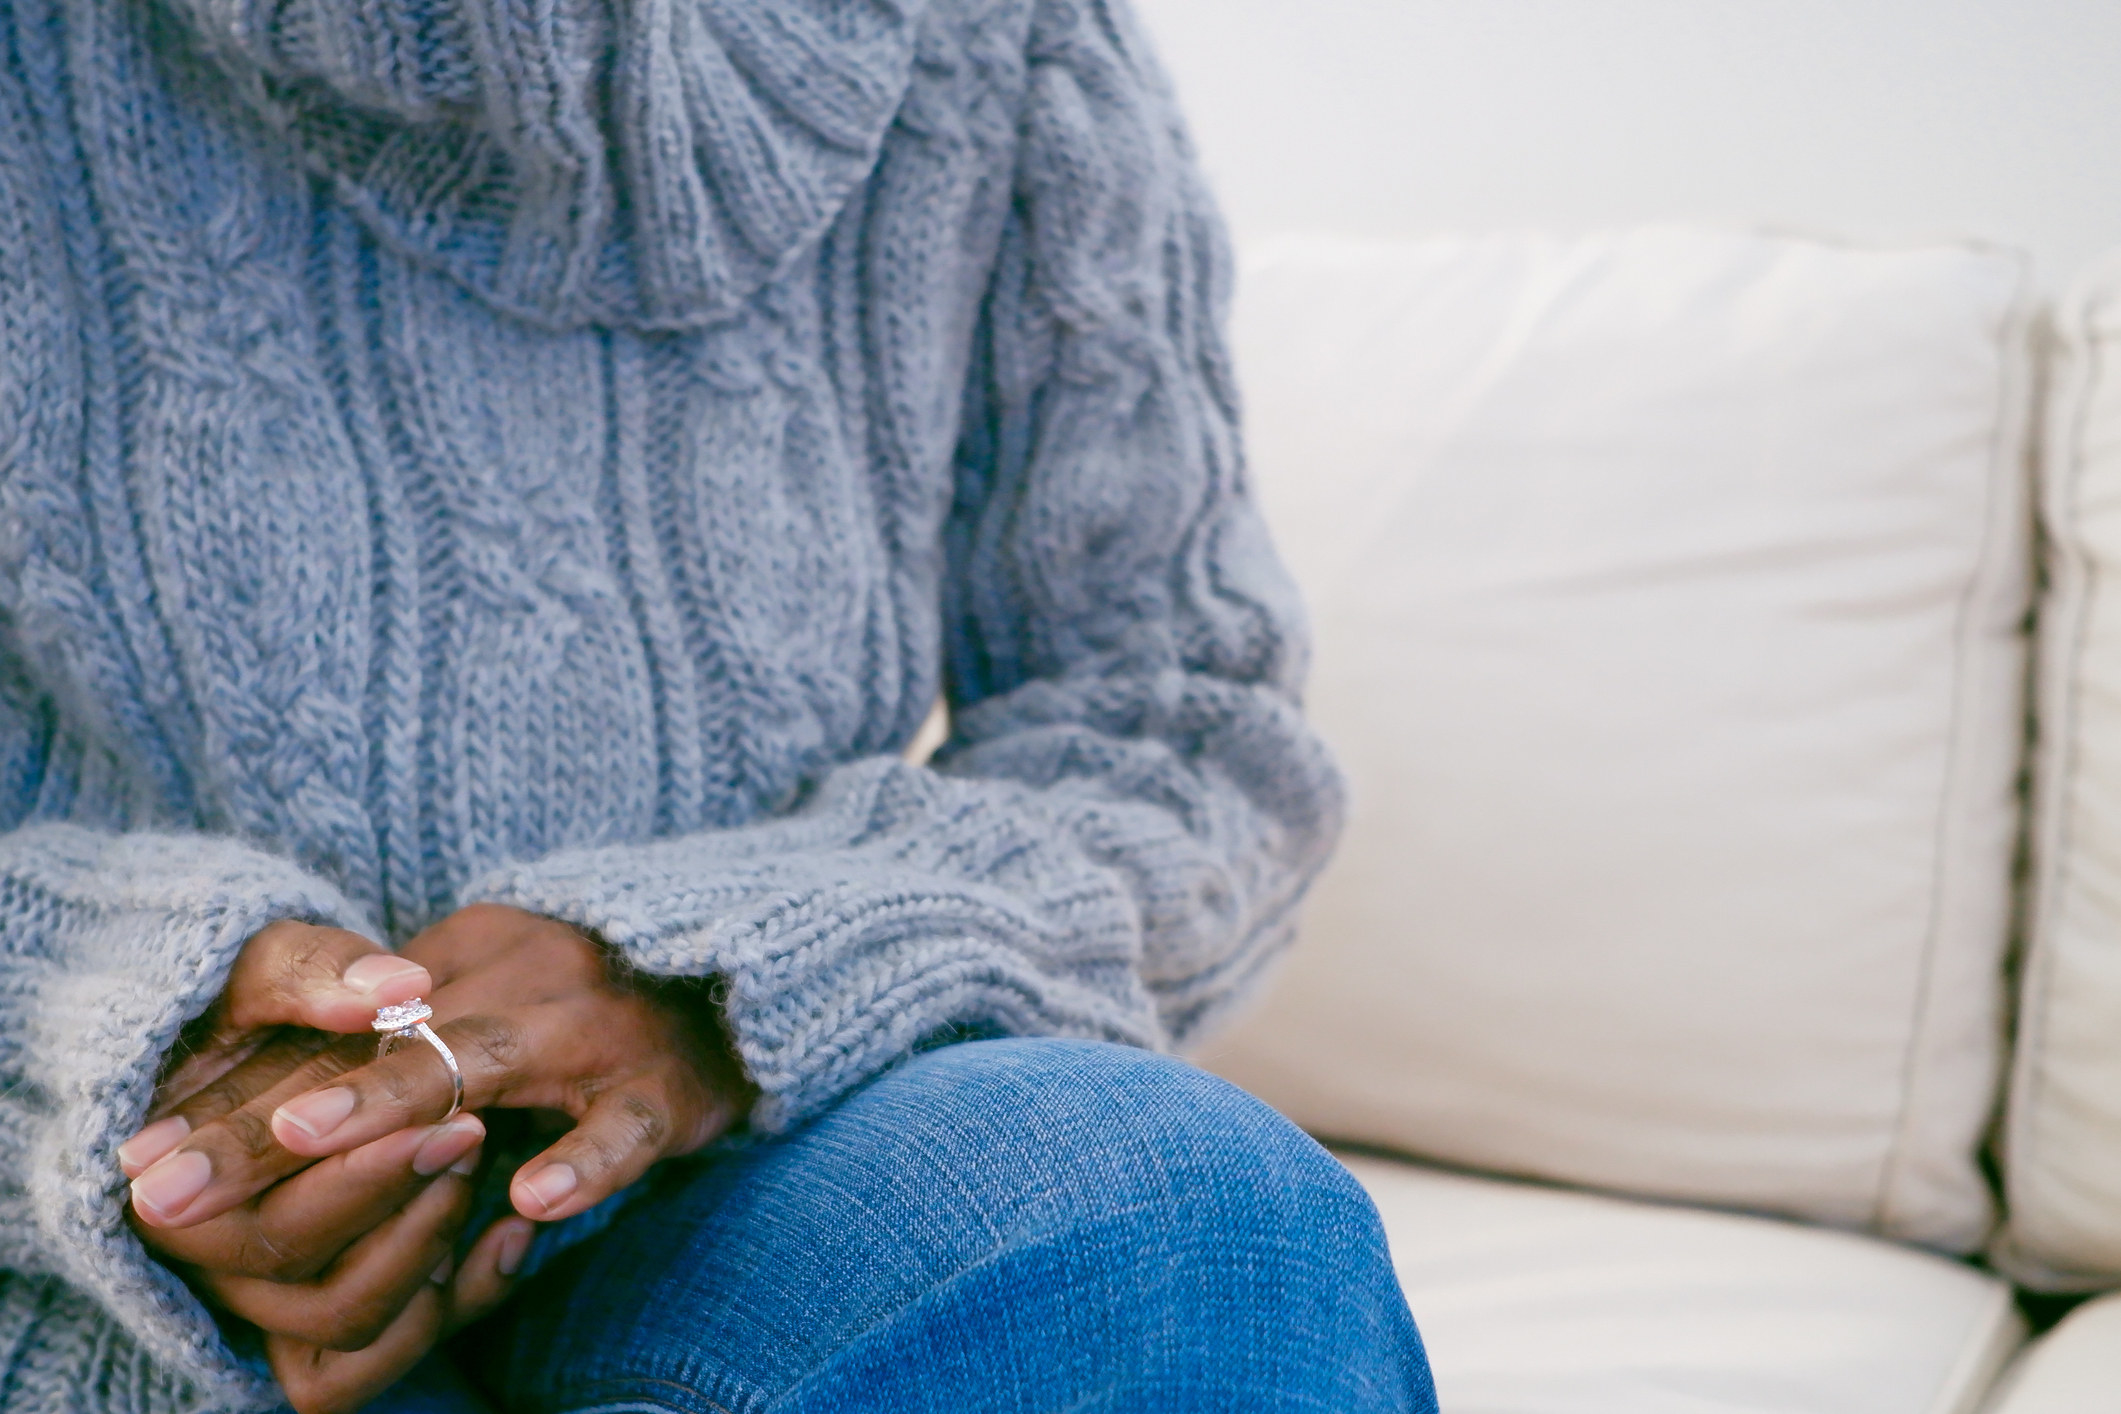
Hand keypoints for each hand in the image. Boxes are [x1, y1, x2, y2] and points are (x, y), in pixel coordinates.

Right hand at [120, 921, 534, 1411]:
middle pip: (307, 1275)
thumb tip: (397, 987)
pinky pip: (381, 1356)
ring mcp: (263, 1294)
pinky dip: (452, 1305)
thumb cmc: (262, 1003)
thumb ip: (315, 971)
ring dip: (426, 1251)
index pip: (253, 1215)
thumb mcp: (269, 964)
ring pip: (349, 1323)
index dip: (357, 1176)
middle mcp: (208, 1257)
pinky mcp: (322, 1310)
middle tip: (473, 1132)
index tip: (443, 1125)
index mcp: (173, 1182)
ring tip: (477, 1159)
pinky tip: (511, 1237)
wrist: (276, 1046)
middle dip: (398, 1203)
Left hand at [151, 904, 753, 1229]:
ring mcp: (598, 1027)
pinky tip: (535, 1199)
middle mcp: (524, 972)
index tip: (150, 1149)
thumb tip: (266, 1126)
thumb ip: (399, 1046)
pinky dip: (581, 1158)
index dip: (240, 1089)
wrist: (738, 988)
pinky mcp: (663, 1088)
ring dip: (396, 1102)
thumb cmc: (591, 1013)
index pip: (339, 1027)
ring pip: (486, 1062)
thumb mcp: (488, 1000)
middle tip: (177, 1175)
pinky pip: (621, 1126)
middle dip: (273, 1115)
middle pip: (381, 1044)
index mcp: (471, 949)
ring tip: (312, 1139)